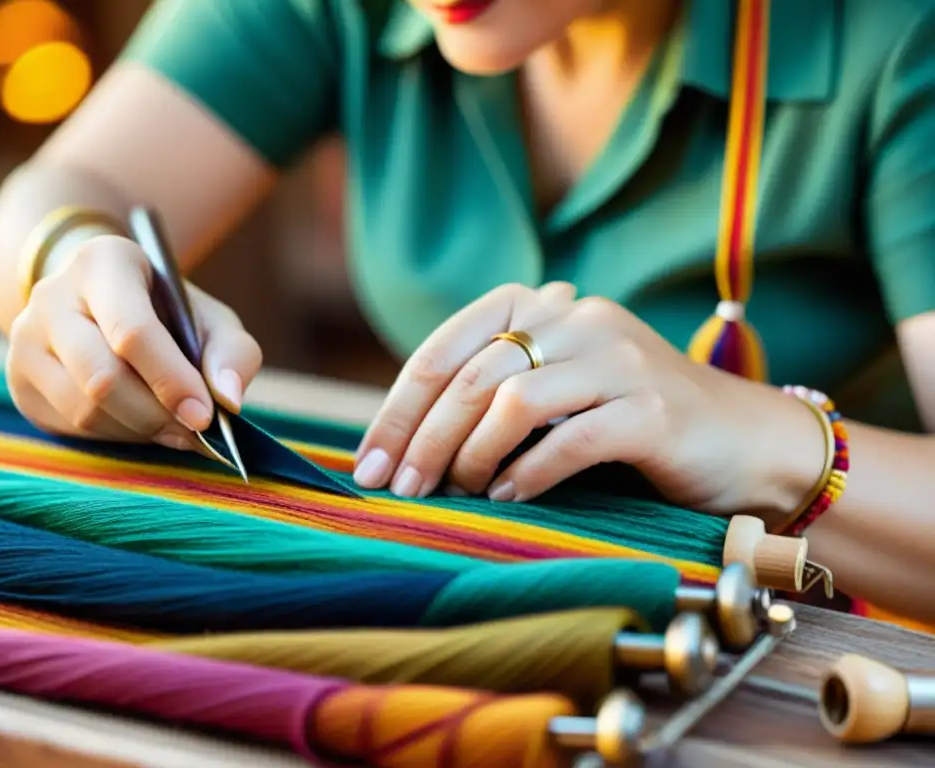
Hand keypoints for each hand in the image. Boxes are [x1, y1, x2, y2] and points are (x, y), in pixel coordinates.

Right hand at [6, 234, 261, 450]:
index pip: (132, 330)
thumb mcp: (210, 318)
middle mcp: (51, 295)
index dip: (171, 380)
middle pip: (102, 377)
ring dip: (139, 430)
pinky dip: (116, 436)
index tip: (205, 416)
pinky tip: (142, 424)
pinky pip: (70, 427)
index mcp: (103, 262)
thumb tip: (229, 399)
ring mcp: (24, 339)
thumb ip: (232, 352)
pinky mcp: (19, 380)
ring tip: (174, 428)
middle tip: (196, 432)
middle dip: (156, 414)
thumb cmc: (167, 312)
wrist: (101, 303)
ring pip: (83, 409)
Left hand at [353, 282, 818, 516]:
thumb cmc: (633, 422)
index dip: (398, 408)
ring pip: (513, 400)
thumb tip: (406, 441)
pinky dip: (528, 473)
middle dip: (422, 441)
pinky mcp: (652, 407)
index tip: (370, 463)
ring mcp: (618, 357)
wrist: (744, 440)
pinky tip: (509, 496)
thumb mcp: (557, 389)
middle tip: (401, 491)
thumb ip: (494, 390)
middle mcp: (578, 317)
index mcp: (543, 306)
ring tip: (459, 494)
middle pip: (471, 376)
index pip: (446, 349)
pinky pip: (569, 439)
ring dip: (470, 456)